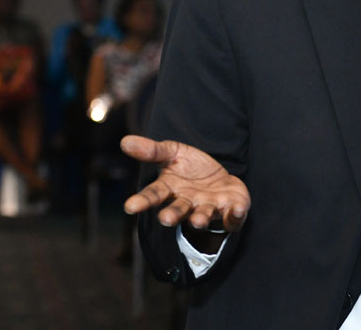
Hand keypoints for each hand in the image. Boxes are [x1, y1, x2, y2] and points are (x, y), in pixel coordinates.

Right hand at [121, 135, 249, 231]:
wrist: (219, 179)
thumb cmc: (191, 167)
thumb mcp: (172, 152)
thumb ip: (152, 150)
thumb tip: (125, 141)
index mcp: (170, 189)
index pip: (153, 194)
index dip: (142, 201)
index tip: (130, 207)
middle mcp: (188, 203)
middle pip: (178, 210)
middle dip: (172, 215)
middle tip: (165, 219)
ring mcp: (208, 208)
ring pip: (202, 216)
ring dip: (200, 218)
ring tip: (197, 221)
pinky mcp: (229, 211)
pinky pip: (233, 217)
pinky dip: (234, 215)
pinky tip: (235, 210)